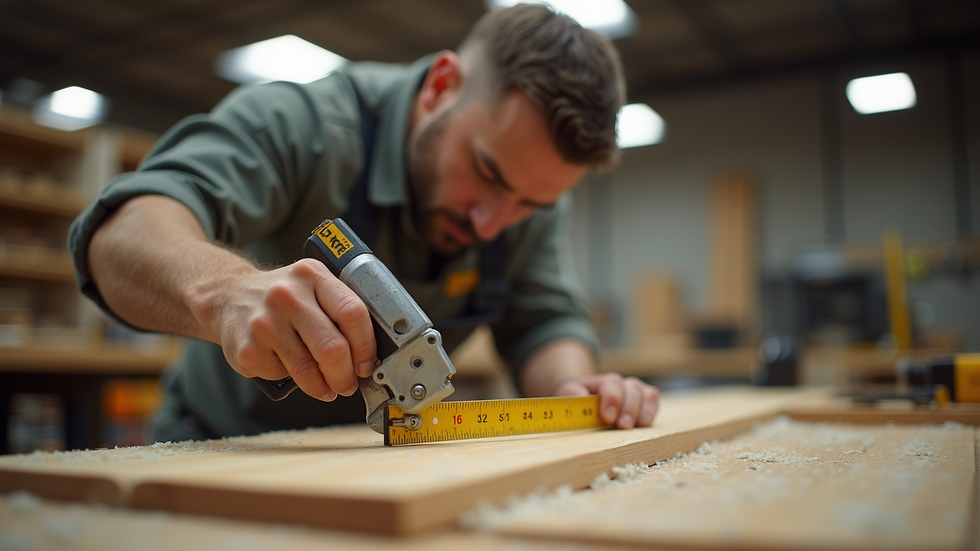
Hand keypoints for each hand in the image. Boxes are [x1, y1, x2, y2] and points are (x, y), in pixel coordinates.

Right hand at [199, 258, 376, 401]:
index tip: (368, 363)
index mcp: (312, 276)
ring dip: (322, 387)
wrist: (228, 297)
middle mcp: (287, 295)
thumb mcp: (313, 287)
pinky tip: (288, 367)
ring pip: (308, 371)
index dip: (366, 346)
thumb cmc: (283, 299)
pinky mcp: (247, 348)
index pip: (352, 313)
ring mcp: (264, 322)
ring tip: (325, 387)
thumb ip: (340, 310)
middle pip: (333, 348)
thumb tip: (372, 354)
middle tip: (347, 384)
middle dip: (345, 376)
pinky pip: (283, 376)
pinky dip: (291, 380)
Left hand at [555, 373, 659, 428]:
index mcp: (603, 381)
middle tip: (623, 425)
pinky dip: (652, 411)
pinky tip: (645, 424)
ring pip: (646, 393)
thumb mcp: (569, 394)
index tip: (607, 418)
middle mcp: (622, 384)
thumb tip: (580, 400)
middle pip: (632, 389)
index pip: (612, 384)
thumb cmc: (578, 398)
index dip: (612, 399)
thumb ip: (573, 395)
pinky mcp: (645, 401)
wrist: (586, 399)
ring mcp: (635, 391)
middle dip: (629, 408)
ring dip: (643, 410)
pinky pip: (654, 400)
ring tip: (636, 426)